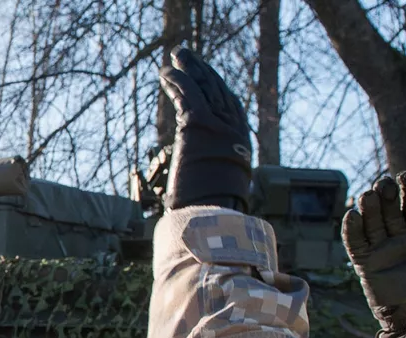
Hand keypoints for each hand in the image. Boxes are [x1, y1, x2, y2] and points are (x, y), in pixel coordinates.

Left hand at [159, 48, 252, 211]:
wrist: (212, 215)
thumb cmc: (211, 214)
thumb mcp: (217, 193)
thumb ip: (213, 181)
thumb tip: (198, 193)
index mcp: (241, 144)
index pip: (233, 108)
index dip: (219, 89)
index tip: (209, 78)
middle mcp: (233, 130)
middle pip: (217, 90)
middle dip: (203, 71)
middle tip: (189, 58)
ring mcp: (218, 125)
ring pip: (204, 86)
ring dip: (189, 67)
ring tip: (177, 55)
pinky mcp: (198, 123)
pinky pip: (187, 93)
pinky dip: (175, 80)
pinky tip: (165, 72)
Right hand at [342, 171, 405, 337]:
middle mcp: (397, 239)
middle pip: (389, 210)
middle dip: (387, 195)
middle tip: (385, 184)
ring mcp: (380, 249)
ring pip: (371, 222)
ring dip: (369, 207)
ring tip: (368, 195)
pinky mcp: (364, 263)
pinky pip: (355, 243)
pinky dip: (351, 229)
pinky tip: (352, 215)